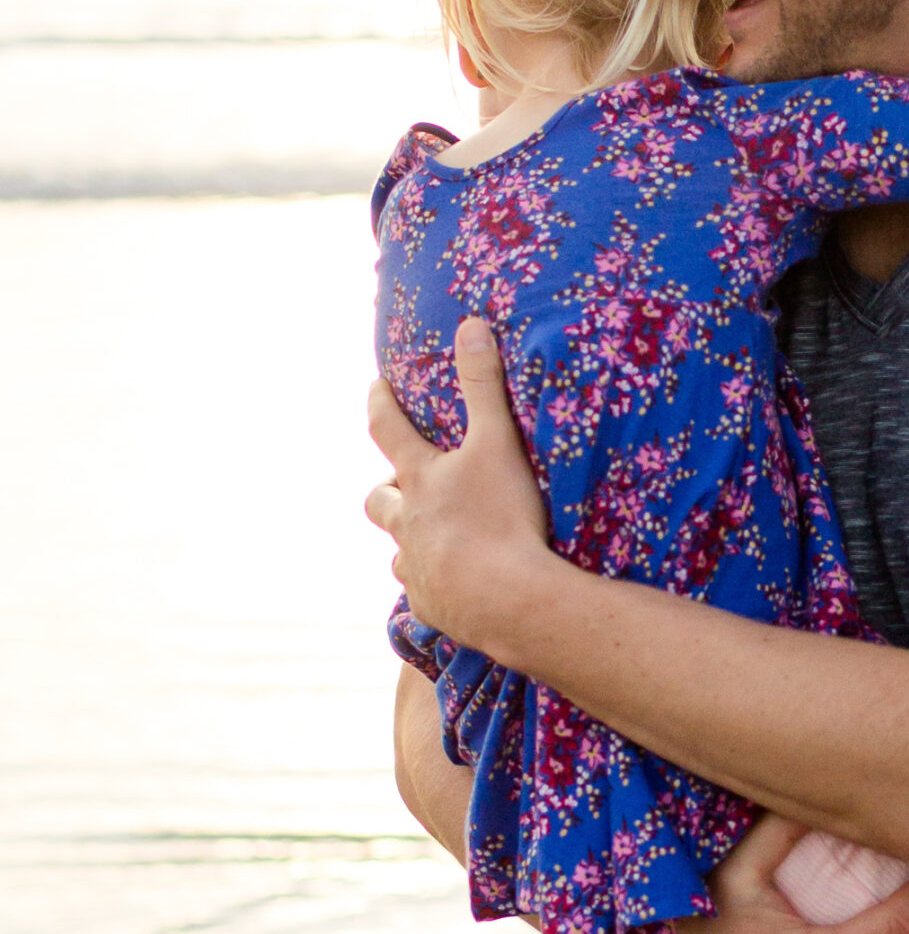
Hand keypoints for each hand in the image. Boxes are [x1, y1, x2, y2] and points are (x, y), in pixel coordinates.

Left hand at [366, 319, 549, 651]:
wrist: (508, 600)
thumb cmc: (503, 518)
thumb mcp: (498, 443)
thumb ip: (485, 385)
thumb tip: (471, 324)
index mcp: (420, 480)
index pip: (387, 430)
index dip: (380, 403)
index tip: (375, 387)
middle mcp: (409, 524)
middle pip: (380, 501)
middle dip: (387, 490)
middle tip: (402, 484)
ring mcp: (417, 569)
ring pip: (400, 551)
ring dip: (412, 541)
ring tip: (436, 541)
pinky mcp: (434, 608)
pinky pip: (425, 595)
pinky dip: (436, 586)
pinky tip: (458, 589)